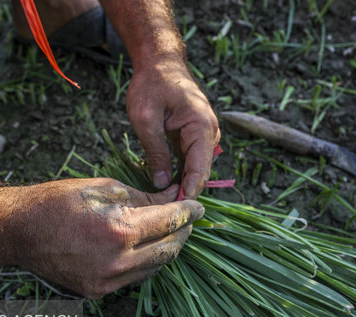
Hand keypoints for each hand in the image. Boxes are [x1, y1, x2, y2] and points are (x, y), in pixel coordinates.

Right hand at [16, 178, 203, 298]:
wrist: (18, 231)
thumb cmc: (57, 202)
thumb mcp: (105, 189)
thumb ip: (144, 198)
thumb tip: (172, 199)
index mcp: (119, 232)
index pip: (169, 222)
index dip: (188, 212)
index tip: (198, 206)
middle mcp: (117, 263)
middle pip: (168, 249)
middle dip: (183, 231)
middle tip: (189, 217)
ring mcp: (106, 282)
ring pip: (154, 267)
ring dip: (168, 248)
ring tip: (172, 230)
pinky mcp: (98, 291)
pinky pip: (135, 277)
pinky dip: (148, 261)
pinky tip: (149, 246)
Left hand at [126, 59, 220, 198]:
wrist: (159, 62)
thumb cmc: (151, 85)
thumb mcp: (146, 119)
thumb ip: (156, 151)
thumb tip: (161, 183)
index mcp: (202, 127)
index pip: (200, 167)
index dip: (190, 191)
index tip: (180, 211)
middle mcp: (209, 133)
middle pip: (200, 170)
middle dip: (186, 191)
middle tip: (169, 215)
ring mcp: (204, 135)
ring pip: (195, 167)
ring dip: (182, 184)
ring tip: (166, 206)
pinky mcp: (194, 137)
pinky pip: (189, 160)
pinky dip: (179, 173)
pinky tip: (166, 188)